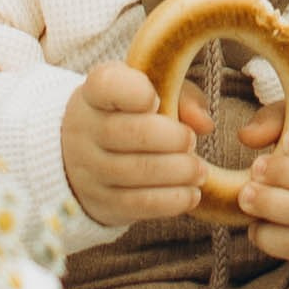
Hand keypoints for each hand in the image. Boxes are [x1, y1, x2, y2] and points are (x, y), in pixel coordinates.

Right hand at [63, 60, 205, 228]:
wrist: (88, 154)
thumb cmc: (131, 114)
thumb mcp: (154, 92)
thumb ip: (181, 96)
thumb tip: (204, 124)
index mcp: (95, 92)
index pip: (107, 85)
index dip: (135, 91)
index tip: (155, 99)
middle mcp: (84, 128)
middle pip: (129, 132)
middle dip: (171, 138)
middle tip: (191, 141)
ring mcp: (89, 168)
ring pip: (137, 171)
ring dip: (178, 172)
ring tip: (199, 171)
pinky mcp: (101, 201)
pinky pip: (138, 204)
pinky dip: (171, 200)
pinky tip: (191, 194)